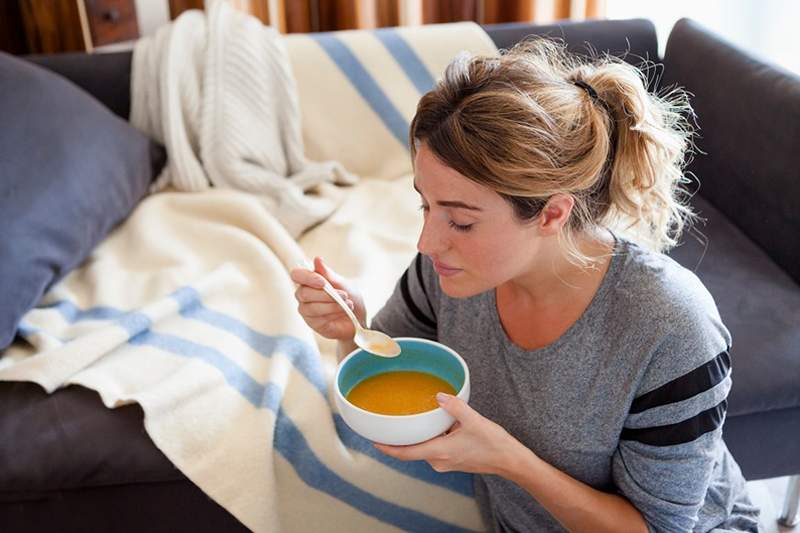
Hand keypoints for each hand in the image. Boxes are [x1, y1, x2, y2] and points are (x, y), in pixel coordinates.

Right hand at [290, 257, 366, 340]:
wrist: (360, 314)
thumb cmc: (349, 295)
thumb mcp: (341, 282)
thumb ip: (328, 273)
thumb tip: (317, 259)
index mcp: (308, 281)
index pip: (296, 275)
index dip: (306, 277)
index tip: (322, 282)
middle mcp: (304, 295)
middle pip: (303, 293)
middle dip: (325, 294)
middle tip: (344, 294)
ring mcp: (307, 310)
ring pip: (311, 307)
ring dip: (332, 304)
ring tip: (348, 303)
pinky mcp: (313, 323)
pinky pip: (318, 318)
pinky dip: (333, 313)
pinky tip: (345, 310)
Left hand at [374, 393, 526, 475]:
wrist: (511, 461)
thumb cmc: (494, 444)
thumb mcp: (474, 421)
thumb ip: (455, 406)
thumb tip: (439, 396)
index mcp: (440, 452)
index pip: (406, 453)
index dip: (388, 449)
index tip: (374, 442)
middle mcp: (439, 460)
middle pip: (412, 450)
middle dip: (400, 439)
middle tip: (389, 425)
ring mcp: (446, 462)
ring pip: (424, 448)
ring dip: (419, 436)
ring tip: (412, 420)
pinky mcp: (453, 460)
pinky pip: (435, 448)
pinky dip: (431, 437)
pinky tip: (437, 424)